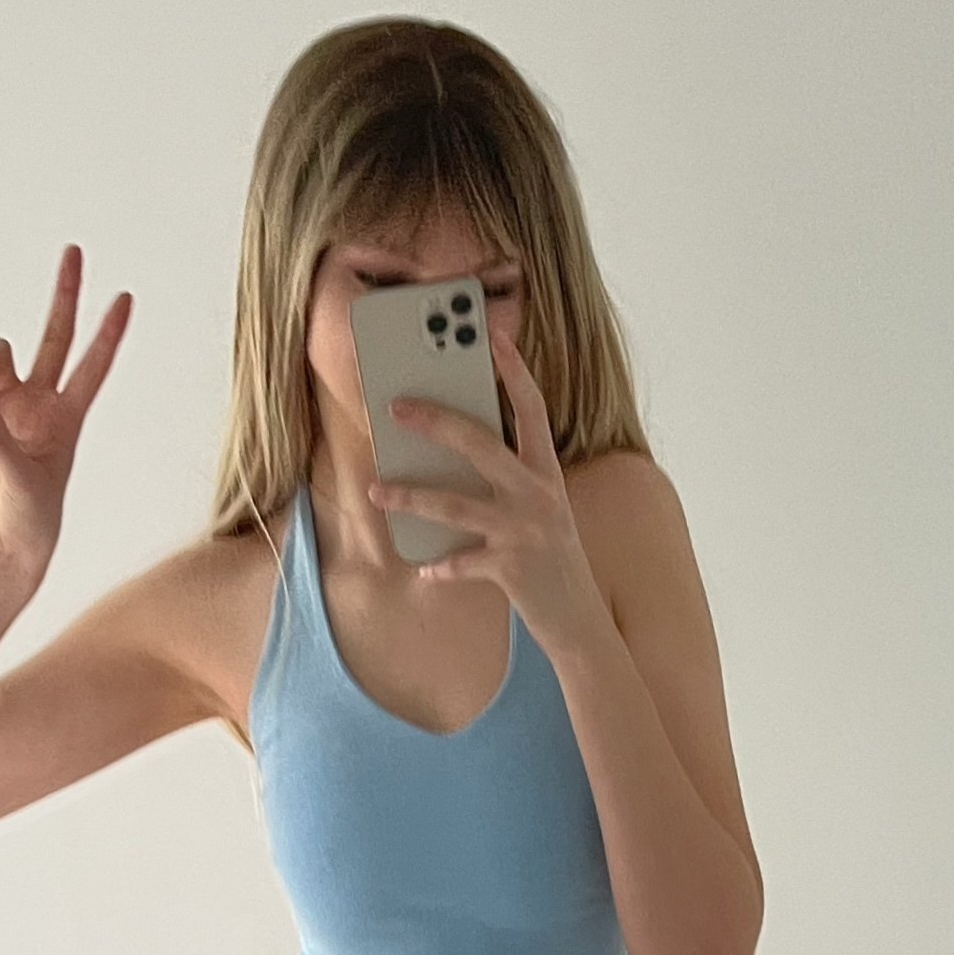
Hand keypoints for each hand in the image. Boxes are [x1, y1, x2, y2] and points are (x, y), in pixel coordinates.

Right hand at [0, 244, 131, 581]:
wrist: (1, 542)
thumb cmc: (29, 521)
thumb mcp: (24, 486)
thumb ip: (0, 443)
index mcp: (68, 419)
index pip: (93, 368)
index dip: (108, 334)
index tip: (126, 298)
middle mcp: (41, 402)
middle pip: (55, 334)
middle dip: (65, 294)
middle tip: (76, 249)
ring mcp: (9, 403)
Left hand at [365, 334, 608, 659]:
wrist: (578, 619)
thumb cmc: (549, 558)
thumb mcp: (541, 510)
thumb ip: (508, 481)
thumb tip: (447, 457)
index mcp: (547, 473)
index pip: (532, 410)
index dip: (513, 371)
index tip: (490, 335)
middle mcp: (538, 495)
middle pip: (480, 444)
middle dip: (435, 421)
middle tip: (396, 406)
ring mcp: (524, 531)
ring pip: (455, 504)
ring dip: (409, 496)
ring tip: (375, 489)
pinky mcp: (511, 568)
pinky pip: (460, 563)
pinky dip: (440, 566)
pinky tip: (423, 567)